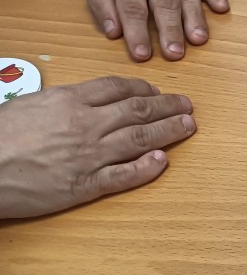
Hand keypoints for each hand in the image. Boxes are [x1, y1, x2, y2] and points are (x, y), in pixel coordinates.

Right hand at [0, 77, 195, 218]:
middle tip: (187, 106)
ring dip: (168, 131)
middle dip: (167, 107)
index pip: (118, 88)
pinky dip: (147, 168)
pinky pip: (125, 175)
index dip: (144, 89)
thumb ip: (61, 103)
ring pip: (140, 139)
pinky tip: (163, 161)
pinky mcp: (86, 185)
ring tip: (188, 126)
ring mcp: (89, 155)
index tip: (157, 92)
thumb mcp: (29, 106)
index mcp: (69, 100)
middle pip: (137, 110)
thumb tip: (83, 102)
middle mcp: (85, 124)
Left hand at [81, 0, 229, 61]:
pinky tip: (222, 8)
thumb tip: (114, 32)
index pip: (132, 6)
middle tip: (174, 54)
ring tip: (199, 40)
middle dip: (170, 30)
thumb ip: (101, 4)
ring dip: (194, 18)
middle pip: (164, 3)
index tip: (142, 54)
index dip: (137, 31)